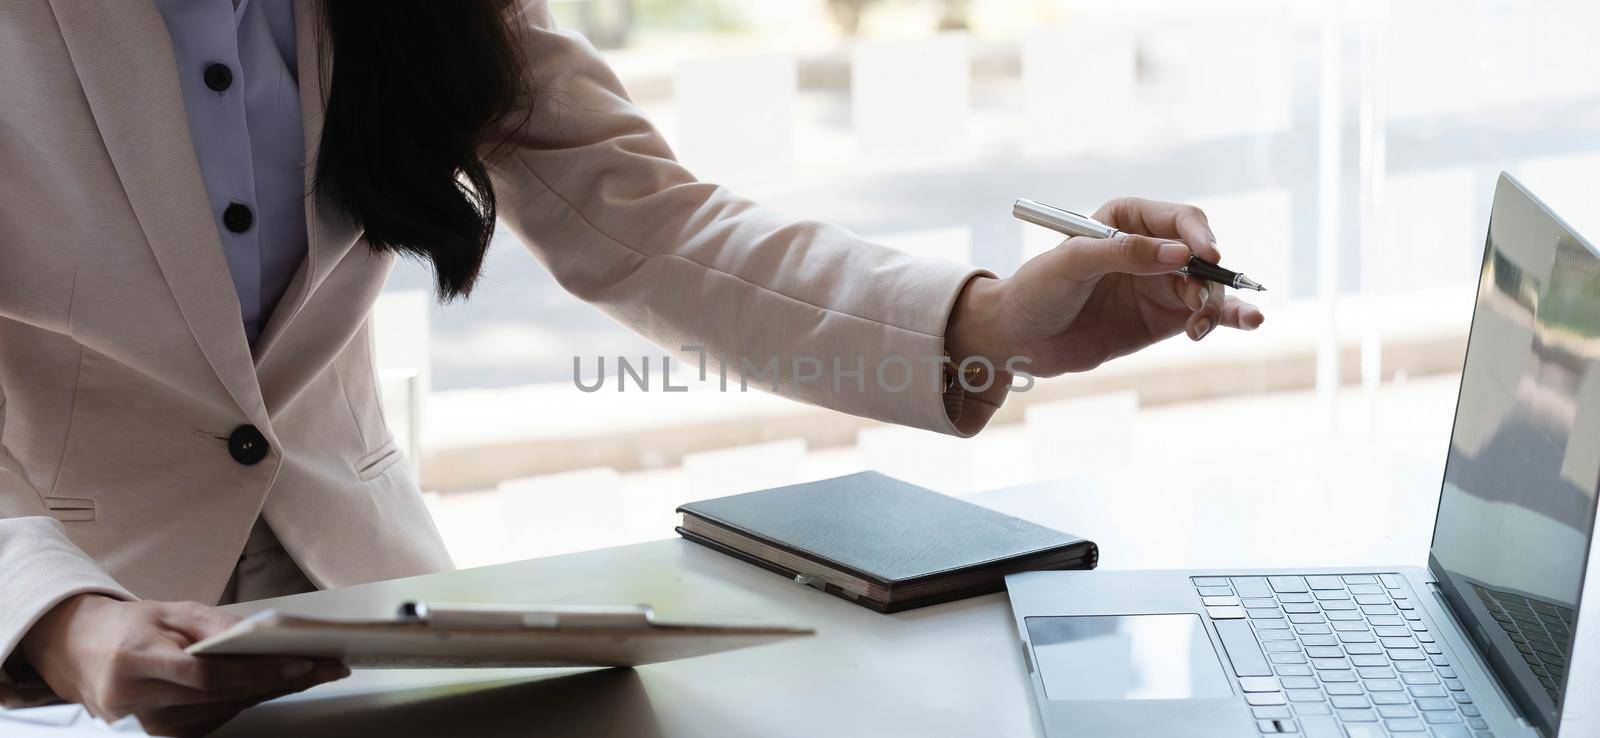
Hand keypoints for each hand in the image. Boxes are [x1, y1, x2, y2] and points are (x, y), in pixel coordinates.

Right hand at [18, 594, 348, 736]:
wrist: (82, 653)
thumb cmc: (129, 627)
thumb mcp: (169, 610)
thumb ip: (213, 623)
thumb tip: (260, 634)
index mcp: (136, 662)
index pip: (206, 675)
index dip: (255, 672)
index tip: (299, 662)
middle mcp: (139, 700)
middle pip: (223, 695)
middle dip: (279, 679)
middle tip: (326, 665)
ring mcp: (150, 724)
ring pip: (226, 709)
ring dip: (272, 690)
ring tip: (315, 671)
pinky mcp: (163, 733)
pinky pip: (216, 716)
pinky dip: (249, 698)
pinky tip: (277, 683)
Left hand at [948, 197, 1264, 378]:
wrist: (1018, 340)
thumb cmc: (1036, 291)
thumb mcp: (1071, 265)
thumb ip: (1124, 254)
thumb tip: (1179, 254)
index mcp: (1127, 220)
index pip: (1179, 219)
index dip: (1197, 235)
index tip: (1205, 256)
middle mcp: (1151, 248)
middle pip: (1203, 254)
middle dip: (1209, 276)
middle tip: (1197, 303)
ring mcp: (1161, 284)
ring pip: (1209, 286)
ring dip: (1218, 302)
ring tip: (1202, 326)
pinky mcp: (1166, 319)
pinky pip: (1206, 314)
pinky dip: (1225, 318)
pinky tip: (1246, 323)